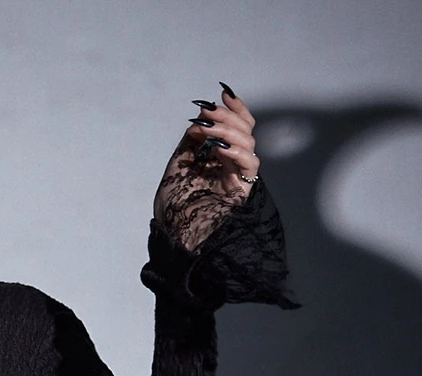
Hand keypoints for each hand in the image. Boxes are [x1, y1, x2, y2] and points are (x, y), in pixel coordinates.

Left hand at [153, 82, 259, 251]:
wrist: (172, 235)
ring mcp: (237, 177)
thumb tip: (199, 121)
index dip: (234, 108)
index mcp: (219, 158)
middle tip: (208, 114)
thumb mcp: (178, 165)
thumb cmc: (173, 207)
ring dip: (228, 132)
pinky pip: (249, 165)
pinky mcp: (241, 191)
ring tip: (208, 131)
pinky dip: (236, 152)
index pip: (237, 127)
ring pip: (248, 143)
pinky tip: (219, 149)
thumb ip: (190, 142)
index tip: (222, 93)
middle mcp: (231, 165)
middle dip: (227, 117)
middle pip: (245, 130)